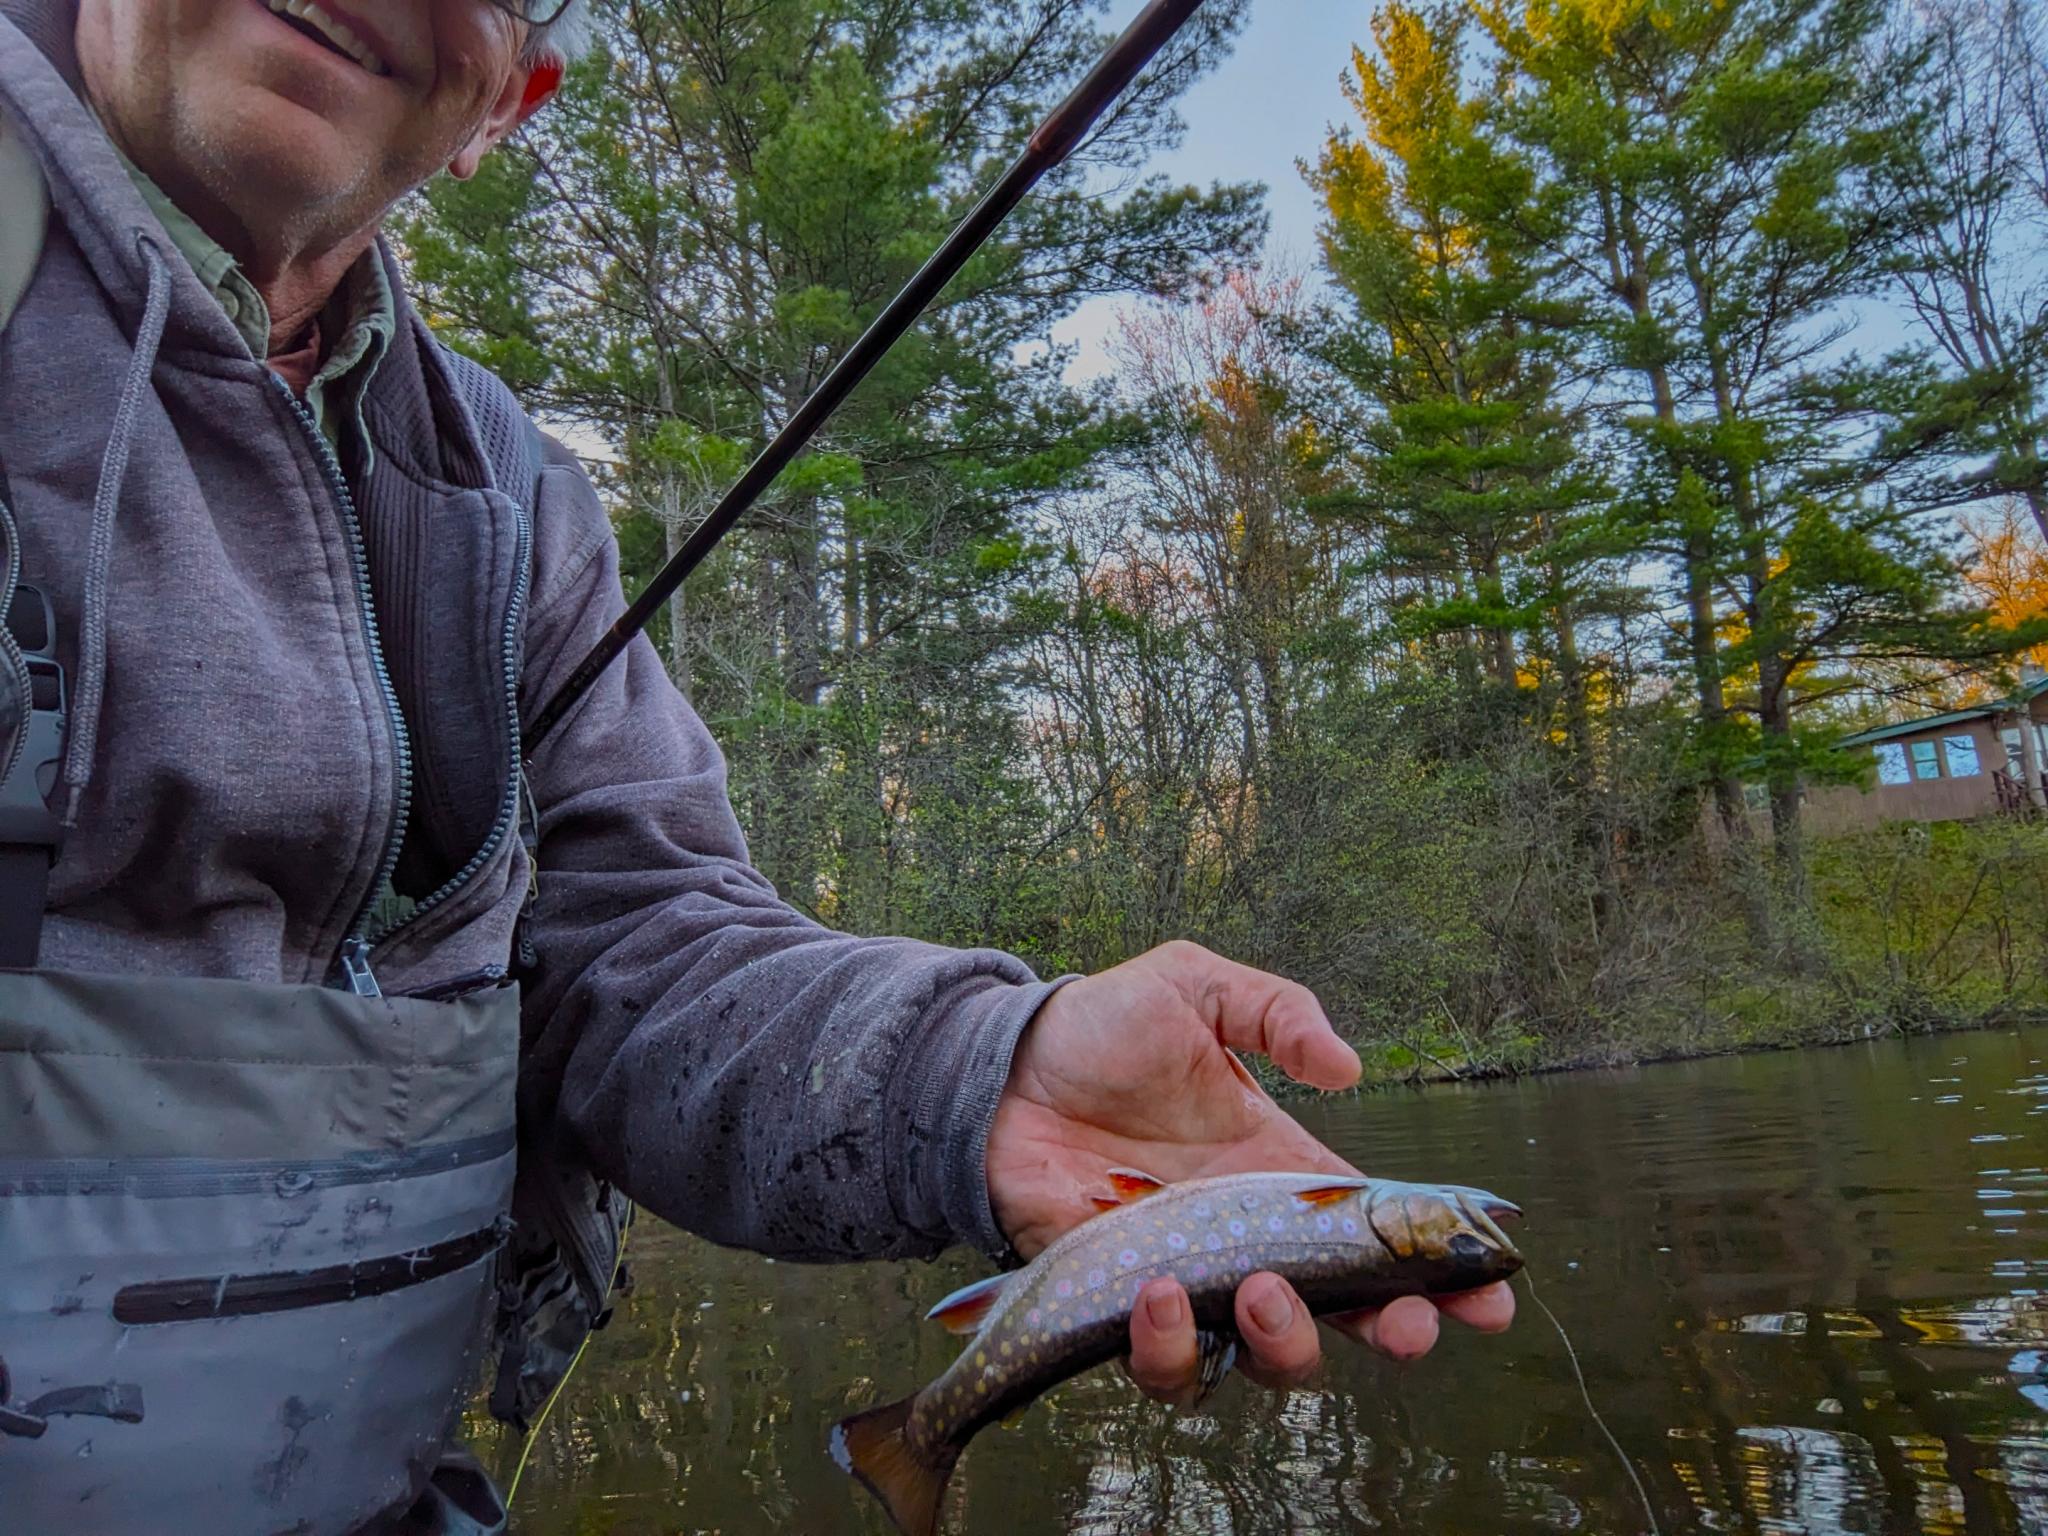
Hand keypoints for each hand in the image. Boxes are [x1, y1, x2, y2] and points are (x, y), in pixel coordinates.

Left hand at [986, 941, 1514, 1401]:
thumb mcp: (1197, 987)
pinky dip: (1173, 1346)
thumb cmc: (1102, 1028)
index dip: (1440, 1272)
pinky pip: (1163, 1358)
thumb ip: (1275, 1010)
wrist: (1002, 1065)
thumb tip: (1346, 1069)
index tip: (1491, 1292)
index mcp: (1280, 1169)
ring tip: (1264, 1291)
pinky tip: (1163, 1291)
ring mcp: (1187, 1274)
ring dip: (1281, 1346)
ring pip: (1257, 1358)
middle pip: (1338, 1317)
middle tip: (1403, 1327)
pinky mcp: (1118, 1301)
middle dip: (1387, 1333)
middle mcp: (1246, 1236)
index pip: (1375, 1236)